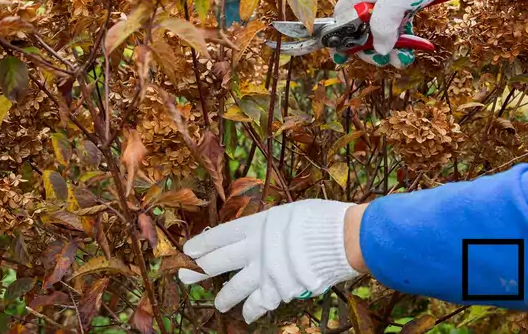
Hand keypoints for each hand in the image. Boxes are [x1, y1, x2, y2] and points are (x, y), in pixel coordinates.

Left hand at [178, 200, 360, 323]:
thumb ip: (269, 227)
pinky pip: (259, 304)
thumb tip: (260, 235)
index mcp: (256, 225)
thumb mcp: (288, 214)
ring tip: (219, 304)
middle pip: (219, 262)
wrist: (342, 238)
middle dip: (199, 270)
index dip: (202, 244)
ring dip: (224, 297)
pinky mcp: (279, 290)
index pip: (220, 236)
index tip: (188, 251)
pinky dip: (253, 310)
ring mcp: (265, 272)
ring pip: (234, 288)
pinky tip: (248, 315)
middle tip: (185, 276)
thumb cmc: (319, 219)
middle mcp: (255, 249)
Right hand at [332, 0, 470, 65]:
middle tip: (381, 60)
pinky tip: (409, 52)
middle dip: (370, 48)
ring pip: (382, 32)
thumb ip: (382, 26)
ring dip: (389, 49)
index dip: (339, 38)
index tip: (343, 57)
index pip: (341, 19)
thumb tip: (380, 51)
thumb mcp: (394, 0)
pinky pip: (398, 29)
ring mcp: (388, 4)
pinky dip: (402, 42)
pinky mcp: (405, 8)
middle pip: (361, 30)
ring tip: (400, 61)